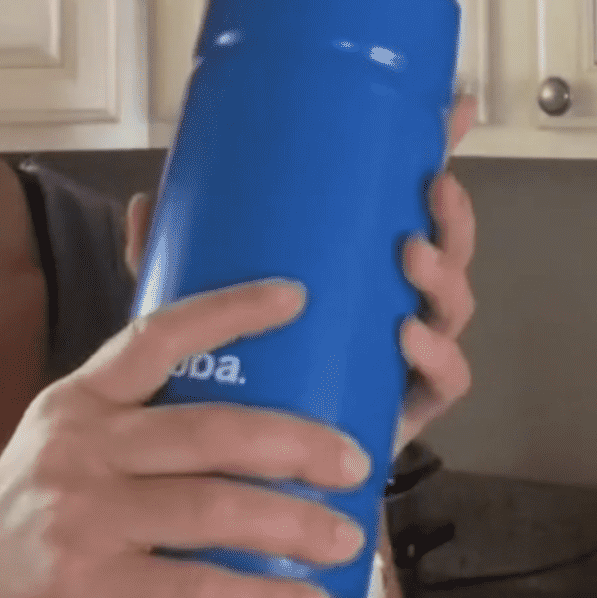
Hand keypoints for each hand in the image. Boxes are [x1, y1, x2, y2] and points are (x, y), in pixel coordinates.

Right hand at [0, 280, 377, 597]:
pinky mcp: (85, 586)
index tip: (297, 295)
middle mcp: (78, 447)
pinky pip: (190, 588)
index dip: (229, 310)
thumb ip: (126, 425)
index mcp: (77, 403)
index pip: (156, 336)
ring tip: (346, 536)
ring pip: (210, 508)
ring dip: (291, 523)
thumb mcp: (58, 453)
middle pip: (206, 428)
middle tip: (355, 458)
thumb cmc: (21, 532)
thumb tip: (230, 404)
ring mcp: (80, 516)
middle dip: (294, 440)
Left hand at [121, 94, 479, 458]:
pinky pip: (444, 384)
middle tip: (432, 193)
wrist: (247, 488)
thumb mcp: (198, 311)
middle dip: (450, 220)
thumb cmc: (233, 382)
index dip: (434, 156)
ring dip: (443, 280)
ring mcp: (404, 360)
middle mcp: (390, 309)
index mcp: (356, 273)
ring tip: (410, 260)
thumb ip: (173, 263)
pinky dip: (436, 359)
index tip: (453, 110)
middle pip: (445, 255)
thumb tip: (142, 200)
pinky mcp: (405, 412)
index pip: (403, 205)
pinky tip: (407, 340)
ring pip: (451, 311)